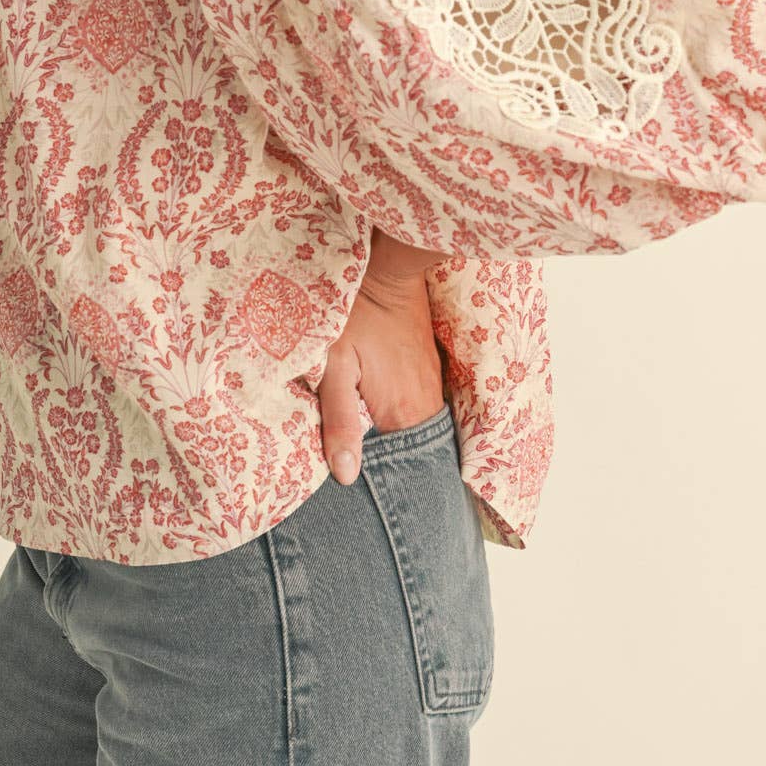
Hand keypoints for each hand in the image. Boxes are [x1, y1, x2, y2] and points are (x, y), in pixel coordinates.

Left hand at [318, 259, 445, 486]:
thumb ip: (339, 421)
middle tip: (376, 483)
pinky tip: (390, 418)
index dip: (385, 484)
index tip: (368, 497)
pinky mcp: (429, 362)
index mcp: (402, 412)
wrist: (386, 268)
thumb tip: (346, 476)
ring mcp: (431, 380)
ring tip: (381, 455)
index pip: (403, 468)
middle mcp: (426, 402)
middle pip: (417, 451)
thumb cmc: (351, 316)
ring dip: (403, 440)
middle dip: (399, 468)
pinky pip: (425, 403)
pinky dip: (408, 416)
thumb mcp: (334, 367)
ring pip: (422, 426)